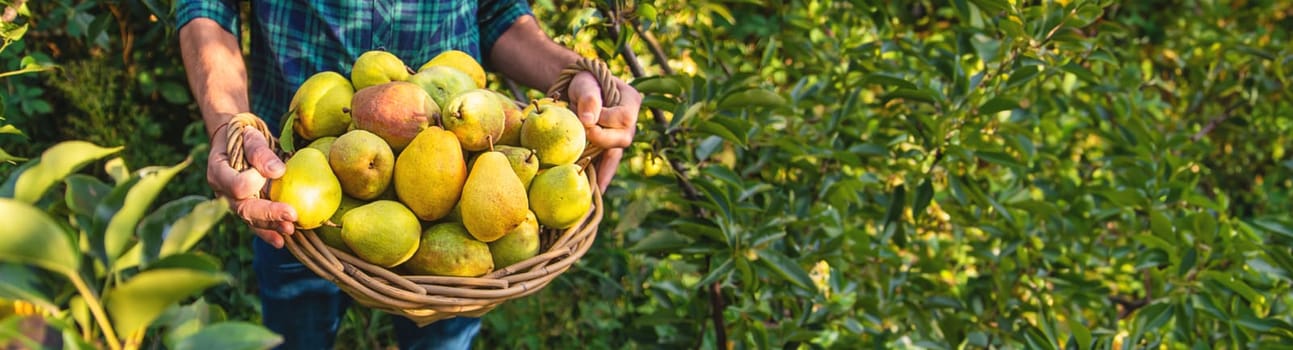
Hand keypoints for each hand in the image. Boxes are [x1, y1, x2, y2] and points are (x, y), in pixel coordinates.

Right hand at [207, 117, 297, 247]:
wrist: (237, 141)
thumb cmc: (243, 135)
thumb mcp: (249, 135)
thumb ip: (260, 151)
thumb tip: (278, 171)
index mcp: (218, 172)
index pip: (236, 185)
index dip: (254, 182)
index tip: (273, 172)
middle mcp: (223, 192)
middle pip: (243, 209)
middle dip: (268, 213)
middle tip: (291, 215)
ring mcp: (234, 204)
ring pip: (250, 220)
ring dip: (271, 226)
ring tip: (290, 229)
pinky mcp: (246, 209)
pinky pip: (255, 225)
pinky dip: (268, 233)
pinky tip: (282, 241)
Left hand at [568, 71, 641, 190]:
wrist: (577, 87)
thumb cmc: (584, 81)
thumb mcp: (585, 84)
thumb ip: (588, 98)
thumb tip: (588, 121)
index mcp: (631, 101)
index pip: (623, 118)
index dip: (605, 121)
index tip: (585, 119)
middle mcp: (630, 122)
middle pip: (621, 139)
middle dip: (601, 144)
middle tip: (580, 145)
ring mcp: (620, 136)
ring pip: (615, 156)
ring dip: (604, 172)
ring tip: (594, 191)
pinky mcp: (609, 146)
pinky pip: (606, 163)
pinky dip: (599, 175)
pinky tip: (593, 191)